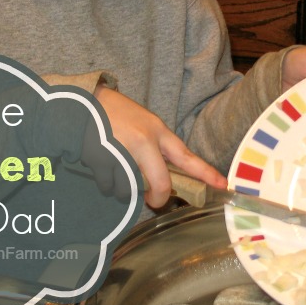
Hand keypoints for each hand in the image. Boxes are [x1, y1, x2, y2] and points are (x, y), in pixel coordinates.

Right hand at [94, 86, 225, 207]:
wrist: (83, 103)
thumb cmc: (116, 114)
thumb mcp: (143, 123)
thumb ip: (156, 147)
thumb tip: (165, 180)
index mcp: (157, 131)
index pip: (186, 156)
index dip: (205, 173)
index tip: (222, 185)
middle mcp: (143, 142)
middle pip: (161, 183)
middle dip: (158, 198)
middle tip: (154, 200)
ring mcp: (122, 152)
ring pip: (131, 189)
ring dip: (125, 188)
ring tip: (116, 167)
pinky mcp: (101, 160)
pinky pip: (109, 187)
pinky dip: (106, 183)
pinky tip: (101, 166)